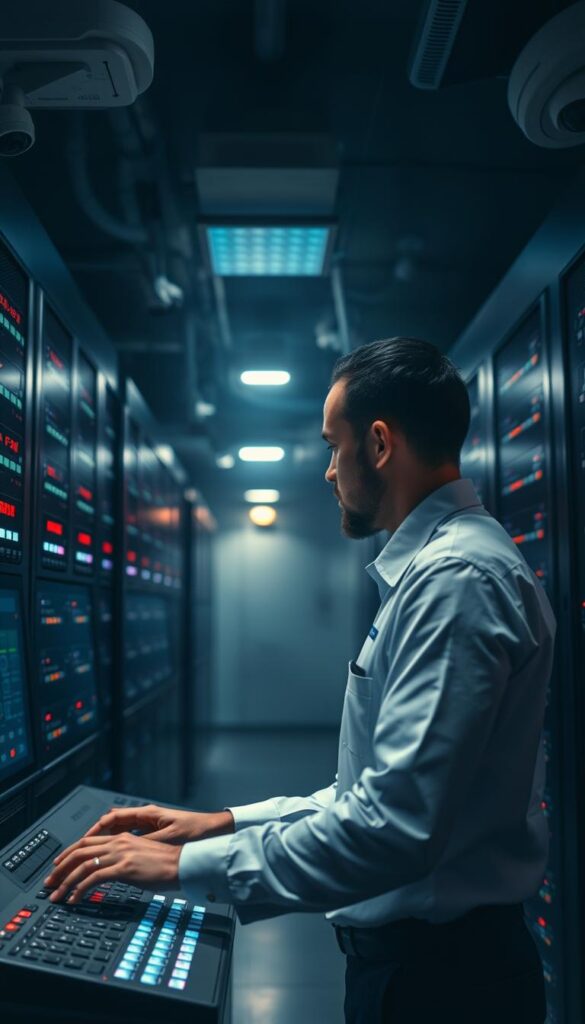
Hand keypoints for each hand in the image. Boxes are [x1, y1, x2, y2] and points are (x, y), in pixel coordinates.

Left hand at [44, 833, 180, 903]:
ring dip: (65, 882)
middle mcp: (118, 842)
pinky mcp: (124, 868)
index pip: (86, 842)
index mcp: (121, 838)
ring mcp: (120, 854)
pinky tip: (75, 899)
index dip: (68, 854)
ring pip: (82, 865)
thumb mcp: (139, 856)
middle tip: (50, 882)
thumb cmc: (165, 863)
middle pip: (79, 852)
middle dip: (60, 868)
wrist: (181, 864)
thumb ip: (122, 858)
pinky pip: (94, 878)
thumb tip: (107, 871)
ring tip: (57, 895)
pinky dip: (80, 889)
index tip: (58, 866)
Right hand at [83, 804, 234, 843]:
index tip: (84, 841)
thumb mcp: (168, 839)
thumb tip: (123, 849)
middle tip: (81, 851)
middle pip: (113, 823)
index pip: (113, 817)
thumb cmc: (195, 832)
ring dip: (106, 841)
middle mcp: (147, 817)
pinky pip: (130, 837)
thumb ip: (145, 844)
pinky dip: (119, 845)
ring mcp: (150, 825)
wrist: (214, 831)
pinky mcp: (156, 833)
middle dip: (96, 836)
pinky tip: (114, 858)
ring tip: (92, 857)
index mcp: (148, 814)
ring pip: (120, 831)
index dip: (96, 829)